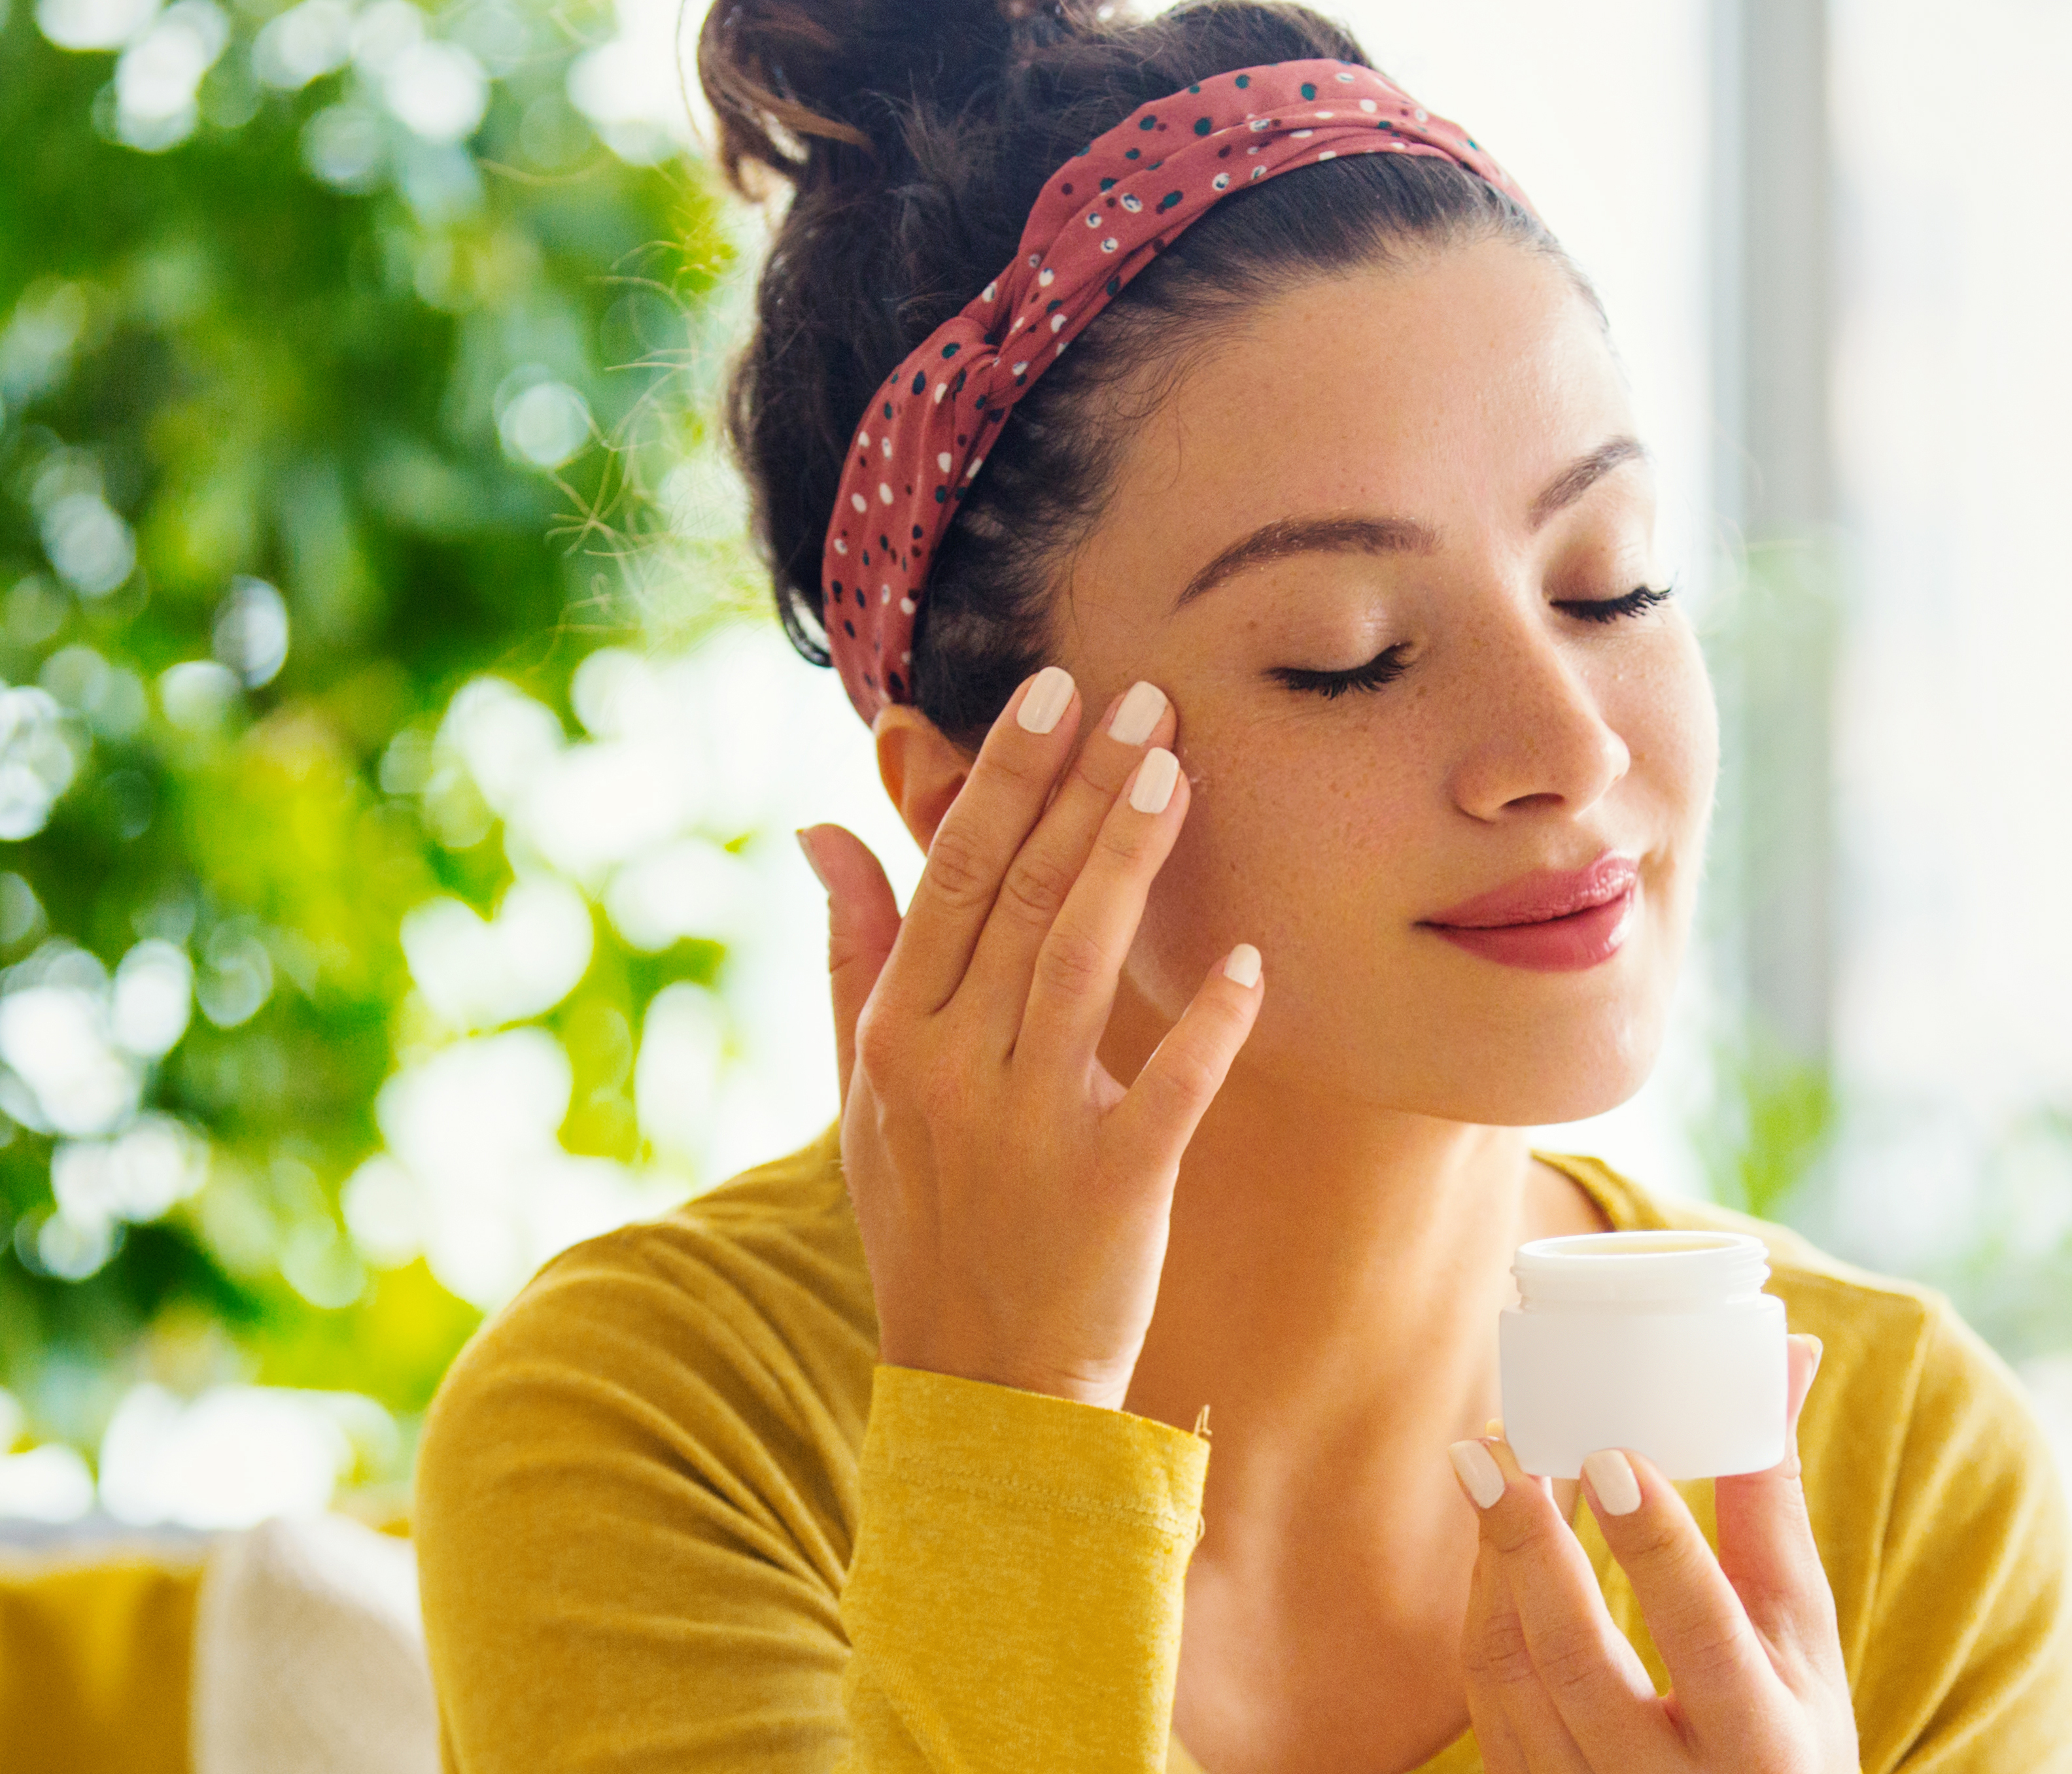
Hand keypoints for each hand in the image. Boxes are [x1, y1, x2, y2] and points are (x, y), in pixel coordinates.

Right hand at [798, 667, 1261, 1412]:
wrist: (980, 1381)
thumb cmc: (928, 1219)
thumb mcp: (863, 1090)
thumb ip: (850, 954)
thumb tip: (820, 830)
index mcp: (894, 1036)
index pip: (952, 876)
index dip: (1006, 778)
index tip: (1055, 690)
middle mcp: (951, 1070)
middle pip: (1020, 899)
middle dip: (1081, 788)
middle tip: (1144, 696)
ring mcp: (1029, 1128)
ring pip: (1081, 966)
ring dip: (1129, 863)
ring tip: (1176, 770)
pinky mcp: (1112, 1187)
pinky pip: (1170, 1088)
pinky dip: (1207, 1023)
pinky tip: (1251, 960)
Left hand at [1451, 1334, 1855, 1772]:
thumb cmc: (1786, 1728)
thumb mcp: (1801, 1637)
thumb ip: (1774, 1504)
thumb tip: (1785, 1352)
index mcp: (1762, 1740)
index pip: (1704, 1636)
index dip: (1655, 1547)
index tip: (1610, 1453)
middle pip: (1582, 1665)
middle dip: (1532, 1548)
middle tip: (1495, 1447)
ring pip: (1515, 1684)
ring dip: (1494, 1567)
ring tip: (1487, 1467)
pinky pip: (1490, 1706)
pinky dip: (1486, 1613)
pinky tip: (1493, 1541)